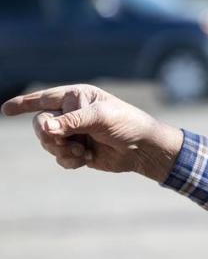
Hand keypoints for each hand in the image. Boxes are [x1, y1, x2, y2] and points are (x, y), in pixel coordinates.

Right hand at [1, 84, 184, 181]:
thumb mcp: (101, 118)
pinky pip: (59, 158)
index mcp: (77, 97)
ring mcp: (73, 132)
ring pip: (47, 143)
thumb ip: (72, 122)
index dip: (24, 104)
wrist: (143, 149)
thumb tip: (46, 127)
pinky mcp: (77, 150)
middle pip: (40, 123)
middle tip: (66, 142)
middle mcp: (71, 113)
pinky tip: (86, 159)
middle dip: (50, 135)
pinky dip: (69, 161)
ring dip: (62, 150)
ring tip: (82, 151)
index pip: (44, 98)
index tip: (6, 110)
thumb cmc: (127, 124)